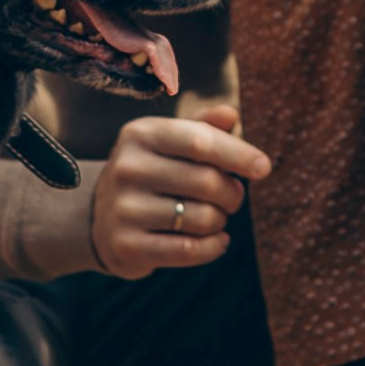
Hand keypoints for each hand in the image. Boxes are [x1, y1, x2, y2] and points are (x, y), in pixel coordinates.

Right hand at [89, 100, 271, 279]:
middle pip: (207, 182)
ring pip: (202, 217)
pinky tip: (217, 241)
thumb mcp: (169, 143)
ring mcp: (123, 208)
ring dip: (220, 221)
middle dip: (232, 193)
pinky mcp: (126, 246)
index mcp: (140, 134)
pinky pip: (189, 250)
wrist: (100, 219)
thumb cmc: (151, 173)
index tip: (264, 168)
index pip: (200, 141)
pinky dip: (214, 247)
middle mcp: (127, 168)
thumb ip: (202, 127)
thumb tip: (230, 114)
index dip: (238, 154)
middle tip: (232, 198)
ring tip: (214, 217)